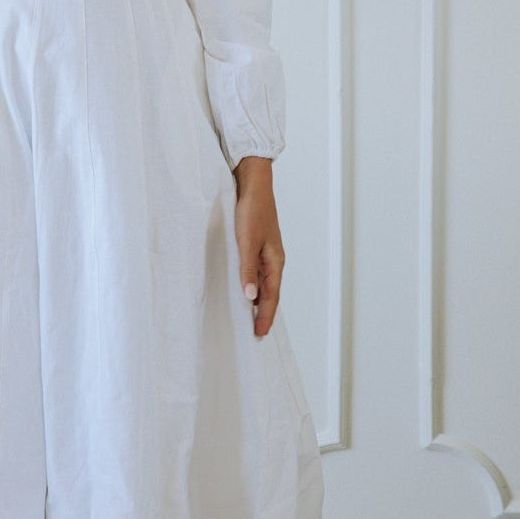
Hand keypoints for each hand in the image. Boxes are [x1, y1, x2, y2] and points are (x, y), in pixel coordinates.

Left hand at [232, 156, 283, 337]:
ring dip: (258, 301)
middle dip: (263, 313)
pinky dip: (253, 285)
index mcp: (274, 261)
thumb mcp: (247, 241)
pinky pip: (257, 273)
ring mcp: (266, 253)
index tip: (259, 333)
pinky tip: (244, 289)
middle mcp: (273, 260)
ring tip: (250, 317)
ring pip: (264, 284)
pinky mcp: (257, 246)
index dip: (264, 316)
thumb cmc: (252, 211)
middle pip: (270, 293)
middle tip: (255, 332)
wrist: (253, 184)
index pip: (271, 296)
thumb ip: (248, 269)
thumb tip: (250, 296)